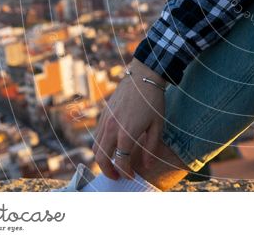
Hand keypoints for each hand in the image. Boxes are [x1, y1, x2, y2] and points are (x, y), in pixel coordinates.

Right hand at [92, 60, 167, 179]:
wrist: (143, 76)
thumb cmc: (153, 101)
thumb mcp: (157, 125)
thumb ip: (151, 147)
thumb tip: (147, 166)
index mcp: (126, 133)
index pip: (120, 161)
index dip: (126, 172)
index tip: (131, 176)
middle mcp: (112, 128)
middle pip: (101, 158)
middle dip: (108, 171)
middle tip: (117, 177)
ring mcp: (105, 120)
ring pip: (96, 147)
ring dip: (102, 159)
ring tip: (113, 164)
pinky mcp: (103, 114)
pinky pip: (97, 135)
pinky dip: (101, 146)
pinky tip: (111, 147)